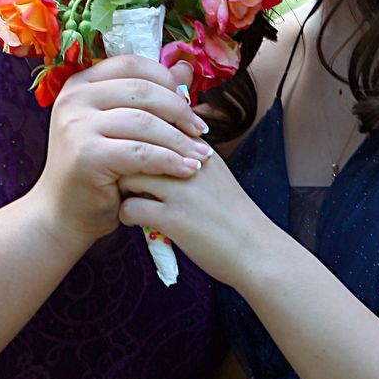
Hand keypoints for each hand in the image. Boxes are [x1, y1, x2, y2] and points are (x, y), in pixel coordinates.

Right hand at [29, 55, 209, 245]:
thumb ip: (150, 96)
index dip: (167, 81)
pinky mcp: (88, 155)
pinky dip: (170, 161)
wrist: (63, 213)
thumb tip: (185, 69)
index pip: (133, 64)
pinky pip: (141, 152)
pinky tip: (187, 170)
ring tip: (200, 155)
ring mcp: (77, 125)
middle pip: (143, 90)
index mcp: (80, 84)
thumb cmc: (97, 170)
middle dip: (179, 110)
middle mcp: (74, 98)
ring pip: (145, 121)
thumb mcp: (121, 126)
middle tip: (201, 131)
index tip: (189, 104)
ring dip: (179, 139)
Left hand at [114, 146, 277, 287]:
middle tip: (121, 181)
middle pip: (136, 147)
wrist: (257, 250)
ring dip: (121, 188)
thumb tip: (158, 150)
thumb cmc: (235, 217)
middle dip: (123, 163)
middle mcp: (191, 164)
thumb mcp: (217, 176)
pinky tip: (133, 221)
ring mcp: (182, 191)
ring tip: (127, 199)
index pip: (155, 127)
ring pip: (128, 175)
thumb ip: (191, 160)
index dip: (136, 141)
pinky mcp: (174, 219)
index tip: (129, 157)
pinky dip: (124, 215)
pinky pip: (129, 208)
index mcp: (201, 150)